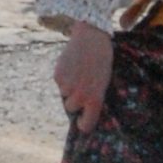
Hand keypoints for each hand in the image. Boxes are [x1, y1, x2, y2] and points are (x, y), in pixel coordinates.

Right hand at [53, 20, 113, 134]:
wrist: (92, 38)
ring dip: (69, 87)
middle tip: (82, 86)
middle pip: (70, 108)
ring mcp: (67, 86)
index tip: (83, 120)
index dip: (84, 123)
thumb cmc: (103, 60)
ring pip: (64, 94)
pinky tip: (72, 65)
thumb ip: (94, 97)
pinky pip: (59, 82)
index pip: (86, 124)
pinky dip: (64, 76)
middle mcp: (80, 96)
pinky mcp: (58, 76)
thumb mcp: (104, 82)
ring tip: (78, 72)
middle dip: (75, 100)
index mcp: (95, 100)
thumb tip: (84, 110)